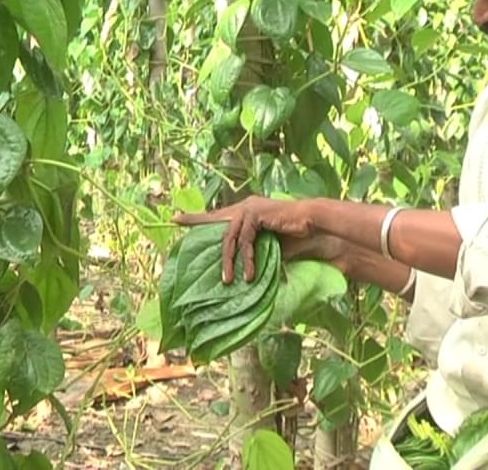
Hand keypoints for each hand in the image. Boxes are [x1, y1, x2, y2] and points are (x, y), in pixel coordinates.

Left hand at [174, 196, 315, 283]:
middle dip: (195, 220)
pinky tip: (250, 273)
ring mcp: (249, 208)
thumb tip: (244, 269)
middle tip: (174, 220)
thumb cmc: (295, 234)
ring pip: (229, 237)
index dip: (198, 218)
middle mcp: (244, 207)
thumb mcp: (269, 246)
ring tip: (227, 281)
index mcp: (246, 212)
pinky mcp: (255, 214)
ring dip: (229, 261)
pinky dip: (246, 258)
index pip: (218, 216)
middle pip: (215, 219)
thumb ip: (255, 251)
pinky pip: (244, 240)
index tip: (177, 218)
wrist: (312, 223)